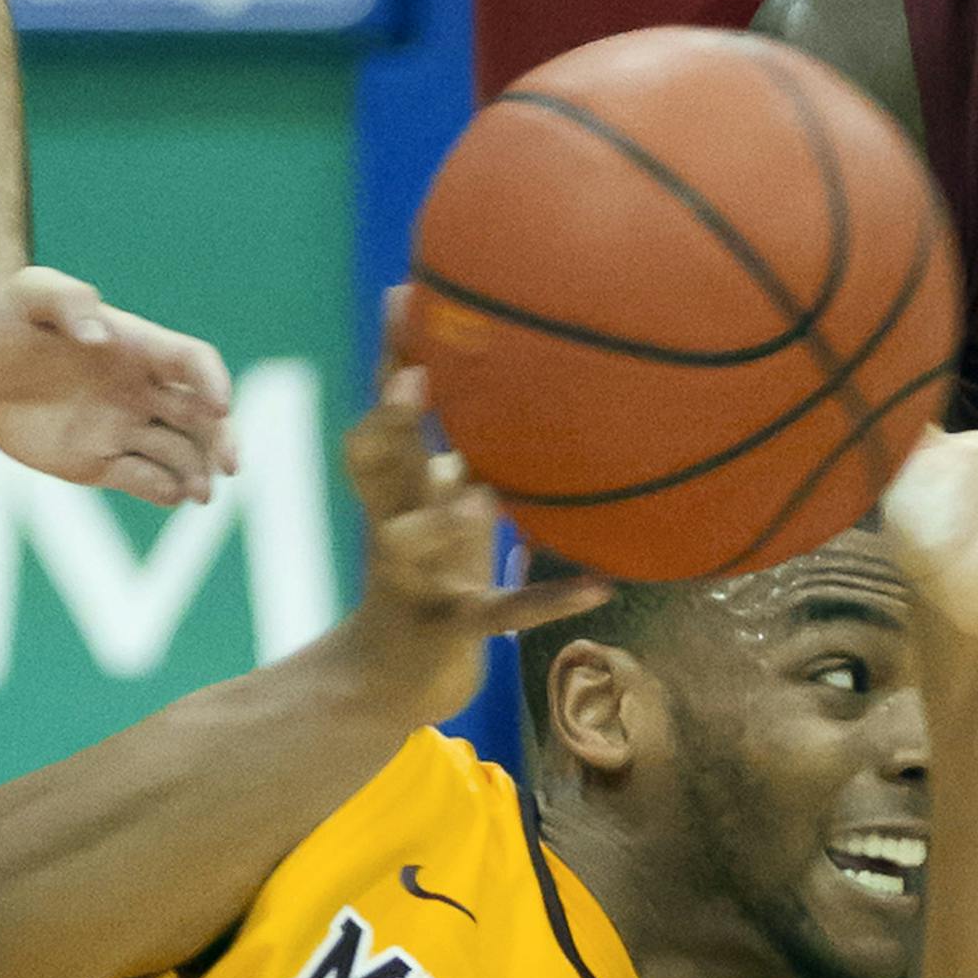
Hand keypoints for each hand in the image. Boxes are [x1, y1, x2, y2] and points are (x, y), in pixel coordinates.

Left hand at [0, 266, 236, 504]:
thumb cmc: (7, 314)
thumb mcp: (30, 293)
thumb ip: (66, 301)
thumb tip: (97, 332)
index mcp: (138, 347)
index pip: (192, 362)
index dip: (213, 381)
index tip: (220, 405)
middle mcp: (142, 391)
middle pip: (202, 417)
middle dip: (223, 440)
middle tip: (231, 466)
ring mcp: (124, 428)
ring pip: (179, 455)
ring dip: (198, 474)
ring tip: (201, 495)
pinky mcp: (99, 462)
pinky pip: (143, 481)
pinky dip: (162, 491)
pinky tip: (171, 496)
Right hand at [342, 367, 606, 726]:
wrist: (388, 681)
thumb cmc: (429, 578)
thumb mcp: (439, 512)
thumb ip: (459, 456)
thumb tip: (501, 388)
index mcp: (395, 491)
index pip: (383, 418)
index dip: (389, 363)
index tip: (402, 297)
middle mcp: (392, 526)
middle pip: (375, 467)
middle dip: (390, 423)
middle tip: (415, 381)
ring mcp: (414, 579)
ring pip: (412, 543)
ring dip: (445, 520)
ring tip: (483, 497)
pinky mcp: (448, 629)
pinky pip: (498, 612)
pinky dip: (548, 600)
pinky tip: (602, 587)